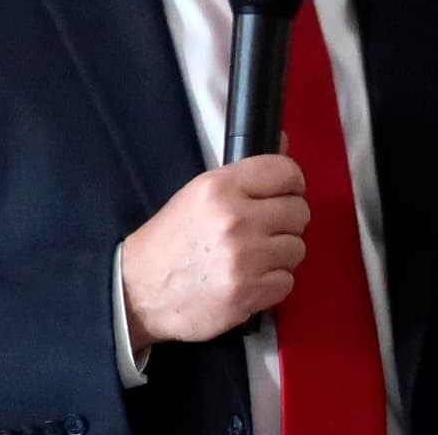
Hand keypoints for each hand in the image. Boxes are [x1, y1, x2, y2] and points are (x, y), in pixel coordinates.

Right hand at [120, 154, 308, 348]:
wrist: (139, 290)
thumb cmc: (171, 237)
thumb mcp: (199, 191)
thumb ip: (245, 172)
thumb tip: (284, 142)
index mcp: (221, 186)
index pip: (285, 172)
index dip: (292, 182)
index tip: (287, 192)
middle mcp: (236, 219)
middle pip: (299, 212)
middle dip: (288, 220)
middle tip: (267, 228)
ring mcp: (244, 259)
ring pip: (297, 248)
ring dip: (281, 253)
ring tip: (257, 255)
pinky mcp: (247, 294)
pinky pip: (287, 282)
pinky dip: (273, 282)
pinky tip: (251, 278)